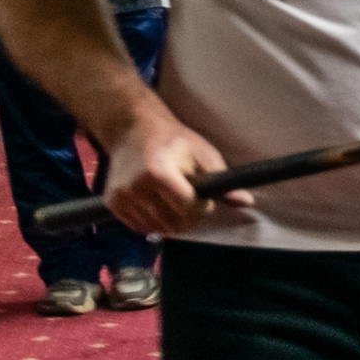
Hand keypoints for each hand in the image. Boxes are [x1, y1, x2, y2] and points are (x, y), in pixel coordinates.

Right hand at [101, 109, 247, 235]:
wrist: (133, 131)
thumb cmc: (174, 142)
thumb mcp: (203, 153)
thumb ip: (222, 179)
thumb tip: (246, 201)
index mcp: (158, 171)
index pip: (188, 206)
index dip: (202, 206)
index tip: (204, 198)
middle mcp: (135, 187)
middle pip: (173, 221)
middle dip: (190, 217)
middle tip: (193, 202)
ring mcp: (121, 197)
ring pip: (157, 228)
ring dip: (173, 222)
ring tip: (177, 203)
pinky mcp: (112, 204)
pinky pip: (140, 228)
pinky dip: (155, 223)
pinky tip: (160, 207)